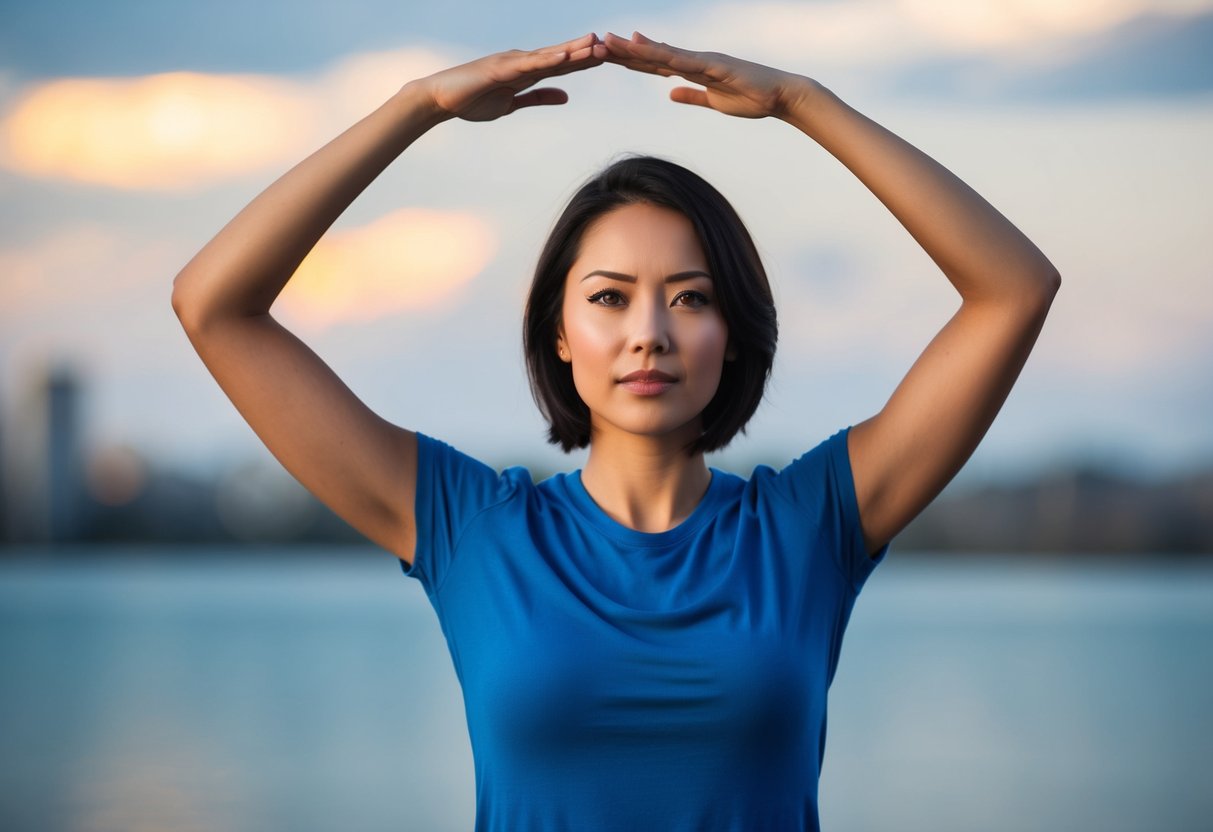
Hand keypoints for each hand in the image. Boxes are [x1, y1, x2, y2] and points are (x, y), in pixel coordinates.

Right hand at [413, 34, 606, 121]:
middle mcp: (522, 62)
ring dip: (572, 50)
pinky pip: (528, 64)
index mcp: (527, 72)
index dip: (585, 61)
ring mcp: (512, 62)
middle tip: (612, 45)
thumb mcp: (513, 104)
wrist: (442, 100)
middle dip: (586, 52)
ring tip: (596, 44)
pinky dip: (547, 59)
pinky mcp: (500, 68)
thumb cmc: (473, 100)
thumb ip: (539, 98)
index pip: (562, 66)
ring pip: (549, 56)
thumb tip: (566, 96)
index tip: (609, 57)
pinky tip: (564, 56)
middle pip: (560, 56)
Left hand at [601, 31, 812, 119]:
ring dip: (633, 48)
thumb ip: (691, 95)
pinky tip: (643, 47)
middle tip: (594, 43)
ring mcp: (702, 61)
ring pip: (661, 53)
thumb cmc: (751, 99)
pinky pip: (682, 60)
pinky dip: (661, 53)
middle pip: (651, 55)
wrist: (780, 96)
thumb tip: (670, 92)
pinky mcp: (713, 66)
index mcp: (692, 70)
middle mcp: (693, 60)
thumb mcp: (713, 102)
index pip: (654, 65)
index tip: (606, 56)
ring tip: (608, 41)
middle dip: (622, 51)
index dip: (629, 60)